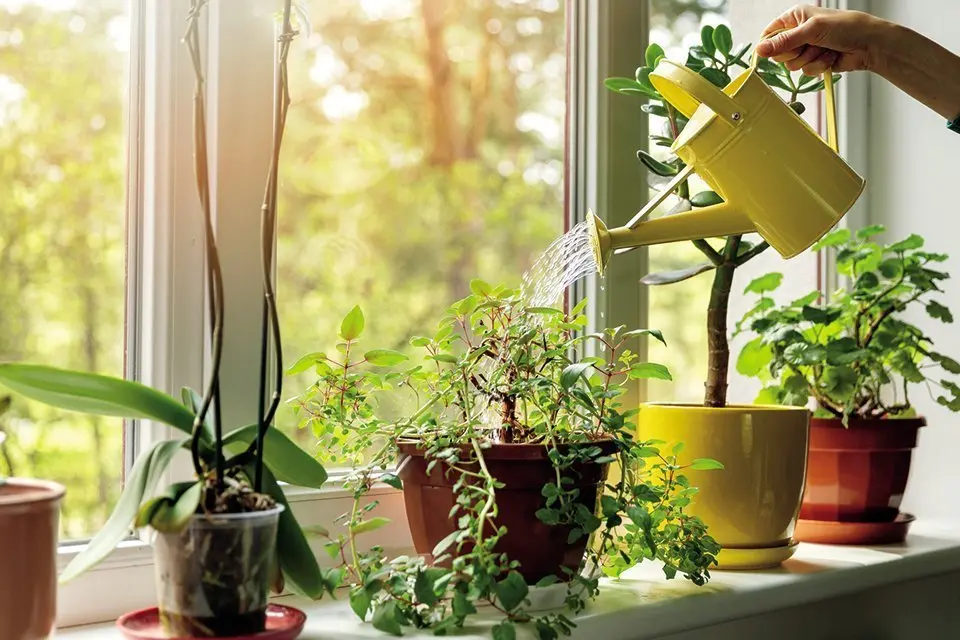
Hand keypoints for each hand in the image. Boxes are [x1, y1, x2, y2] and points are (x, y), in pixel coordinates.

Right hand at [755, 5, 886, 74]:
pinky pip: (805, 71)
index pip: (769, 34)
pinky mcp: (814, 62)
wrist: (869, 44)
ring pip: (792, 65)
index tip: (772, 53)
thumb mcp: (811, 30)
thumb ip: (784, 41)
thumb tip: (760, 49)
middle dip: (795, 53)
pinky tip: (830, 56)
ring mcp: (807, 48)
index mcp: (795, 17)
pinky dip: (819, 66)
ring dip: (810, 59)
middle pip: (779, 53)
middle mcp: (798, 33)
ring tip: (824, 49)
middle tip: (810, 44)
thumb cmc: (846, 27)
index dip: (769, 46)